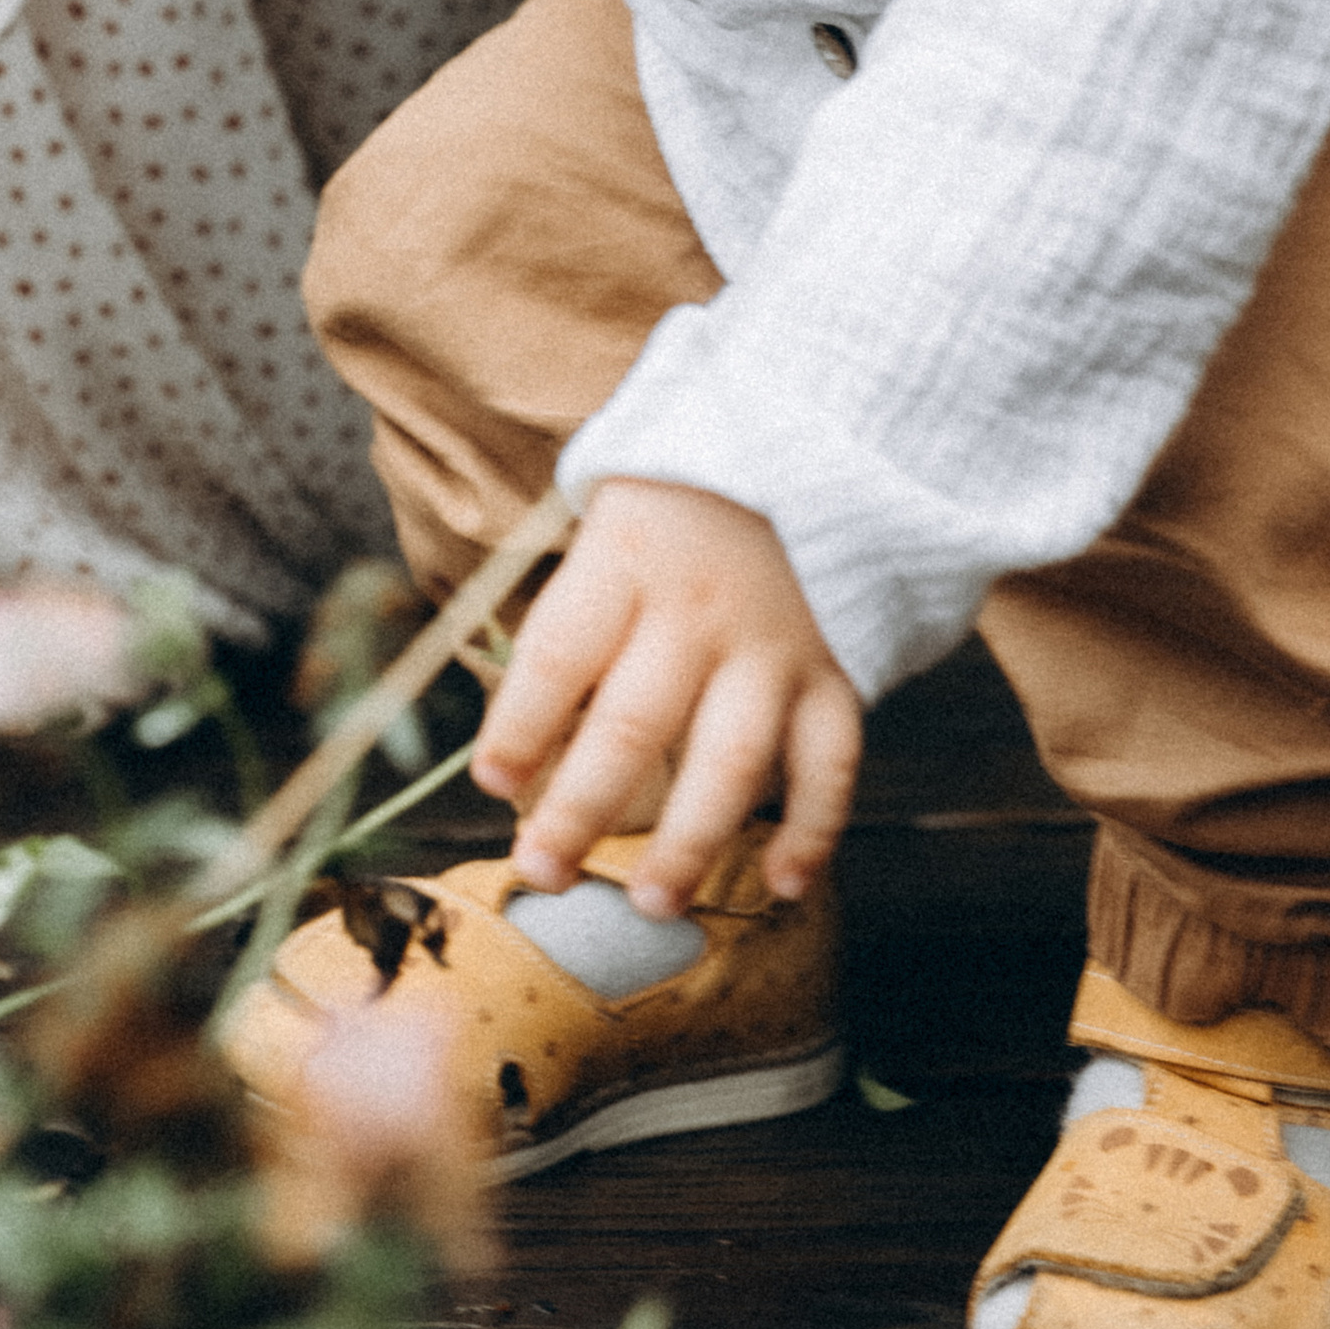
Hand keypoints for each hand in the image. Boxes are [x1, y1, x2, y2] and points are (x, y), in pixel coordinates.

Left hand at [470, 480, 861, 917]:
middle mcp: (699, 609)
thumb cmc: (686, 484)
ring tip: (651, 904)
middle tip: (543, 871)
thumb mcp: (613, 510)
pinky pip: (831, 758)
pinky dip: (813, 826)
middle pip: (633, 727)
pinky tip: (784, 881)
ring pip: (731, 761)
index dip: (518, 726)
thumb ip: (577, 608)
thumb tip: (524, 730)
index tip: (493, 783)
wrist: (818, 424)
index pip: (559, 655)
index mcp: (628, 558)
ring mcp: (774, 644)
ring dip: (689, 843)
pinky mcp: (836, 668)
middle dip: (580, 811)